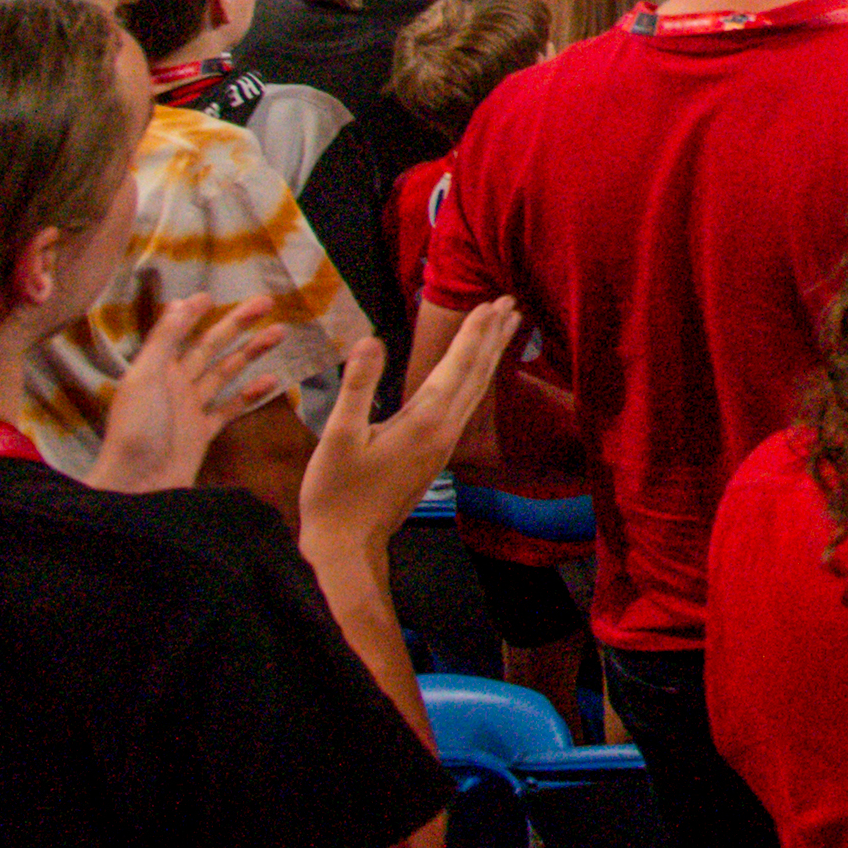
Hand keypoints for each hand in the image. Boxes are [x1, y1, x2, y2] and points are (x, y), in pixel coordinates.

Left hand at [89, 296, 298, 498]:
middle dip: (236, 324)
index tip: (212, 294)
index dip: (194, 313)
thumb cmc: (136, 429)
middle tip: (266, 302)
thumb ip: (165, 340)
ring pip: (225, 372)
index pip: (177, 331)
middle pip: (209, 347)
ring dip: (251, 352)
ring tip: (279, 333)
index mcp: (156, 368)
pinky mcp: (203, 432)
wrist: (136, 486)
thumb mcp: (146, 378)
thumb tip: (182, 301)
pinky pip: (230, 407)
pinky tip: (272, 380)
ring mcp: (191, 408)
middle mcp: (174, 384)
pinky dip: (251, 393)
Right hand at [295, 304, 519, 572]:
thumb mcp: (339, 436)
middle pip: (477, 374)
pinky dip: (476, 380)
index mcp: (425, 421)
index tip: (492, 302)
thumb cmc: (336, 492)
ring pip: (475, 391)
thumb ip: (357, 386)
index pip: (457, 366)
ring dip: (490, 356)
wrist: (348, 545)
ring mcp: (443, 445)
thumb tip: (371, 338)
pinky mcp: (435, 455)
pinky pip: (466, 406)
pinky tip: (473, 376)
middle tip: (512, 302)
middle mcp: (445, 430)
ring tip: (505, 329)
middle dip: (493, 337)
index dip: (474, 333)